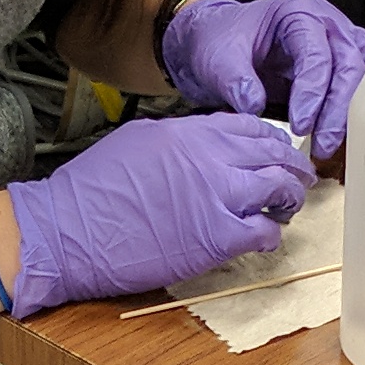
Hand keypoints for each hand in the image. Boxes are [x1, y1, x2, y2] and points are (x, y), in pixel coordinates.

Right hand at [7, 114, 315, 317]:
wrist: (67, 230)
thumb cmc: (90, 190)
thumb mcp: (135, 141)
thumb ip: (177, 139)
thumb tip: (200, 147)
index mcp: (188, 132)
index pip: (251, 126)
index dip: (272, 140)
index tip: (278, 151)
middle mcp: (210, 158)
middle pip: (273, 154)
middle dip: (292, 167)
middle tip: (297, 180)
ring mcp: (216, 197)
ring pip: (279, 190)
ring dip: (288, 200)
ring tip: (284, 209)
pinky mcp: (215, 238)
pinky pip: (265, 233)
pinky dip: (271, 236)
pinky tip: (263, 239)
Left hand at [159, 0, 364, 155]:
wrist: (221, 43)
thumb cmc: (223, 39)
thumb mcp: (218, 56)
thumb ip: (235, 79)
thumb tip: (254, 105)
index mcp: (300, 12)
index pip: (317, 54)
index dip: (312, 92)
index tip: (300, 125)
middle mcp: (327, 24)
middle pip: (349, 66)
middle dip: (337, 110)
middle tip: (322, 144)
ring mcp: (340, 45)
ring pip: (364, 78)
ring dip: (352, 114)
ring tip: (331, 146)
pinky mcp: (342, 67)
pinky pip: (363, 87)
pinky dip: (358, 112)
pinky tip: (347, 137)